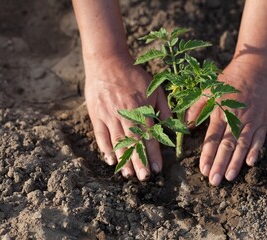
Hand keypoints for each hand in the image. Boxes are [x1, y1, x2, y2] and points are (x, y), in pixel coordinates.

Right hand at [84, 55, 169, 180]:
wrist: (107, 62)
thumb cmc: (134, 76)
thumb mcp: (155, 88)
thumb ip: (163, 108)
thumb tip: (169, 126)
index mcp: (142, 109)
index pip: (149, 137)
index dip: (153, 154)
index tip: (157, 169)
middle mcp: (126, 115)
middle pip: (134, 143)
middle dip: (139, 162)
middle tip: (143, 178)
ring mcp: (109, 116)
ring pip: (118, 142)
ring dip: (123, 159)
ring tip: (128, 174)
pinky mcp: (97, 115)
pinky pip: (101, 136)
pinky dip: (106, 149)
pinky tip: (110, 160)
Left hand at [187, 59, 266, 185]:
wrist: (254, 68)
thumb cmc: (228, 81)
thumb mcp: (208, 90)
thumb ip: (196, 107)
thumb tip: (186, 125)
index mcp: (220, 111)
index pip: (212, 137)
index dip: (207, 154)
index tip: (203, 169)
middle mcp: (236, 118)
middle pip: (227, 144)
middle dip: (219, 163)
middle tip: (214, 181)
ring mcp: (251, 120)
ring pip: (243, 144)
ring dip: (236, 162)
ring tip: (229, 177)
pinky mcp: (263, 120)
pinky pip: (260, 137)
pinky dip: (256, 150)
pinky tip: (251, 162)